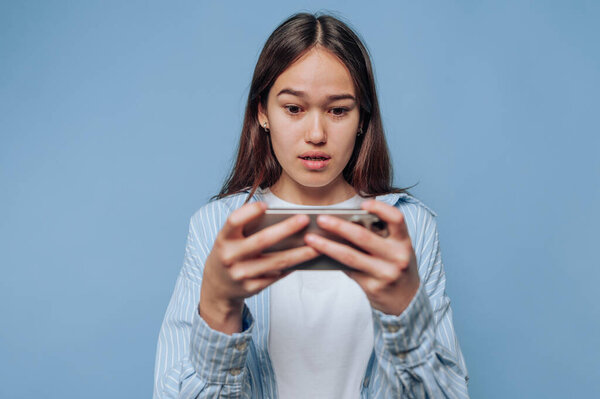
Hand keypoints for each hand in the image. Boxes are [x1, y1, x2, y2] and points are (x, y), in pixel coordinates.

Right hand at [200, 201, 318, 333]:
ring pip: (276, 261)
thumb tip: (284, 219)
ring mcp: (240, 274)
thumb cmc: (231, 252)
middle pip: (261, 240)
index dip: (249, 212)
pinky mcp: (251, 288)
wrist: (217, 286)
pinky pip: (276, 275)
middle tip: (305, 219)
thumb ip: (248, 228)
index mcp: (223, 238)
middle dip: (286, 229)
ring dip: (300, 253)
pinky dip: (292, 266)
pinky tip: (306, 259)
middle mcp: (229, 256)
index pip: (234, 221)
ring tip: (318, 244)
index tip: (266, 205)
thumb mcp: (230, 238)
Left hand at [304, 199, 419, 315]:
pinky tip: (318, 254)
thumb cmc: (395, 265)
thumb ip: (378, 236)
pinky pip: (348, 270)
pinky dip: (332, 260)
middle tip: (321, 219)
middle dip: (339, 226)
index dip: (380, 208)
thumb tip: (342, 223)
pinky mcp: (373, 287)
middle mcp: (397, 256)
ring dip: (327, 245)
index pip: (396, 218)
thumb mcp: (395, 249)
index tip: (363, 204)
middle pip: (364, 237)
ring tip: (311, 238)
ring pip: (350, 256)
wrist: (406, 299)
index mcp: (404, 241)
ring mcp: (385, 273)